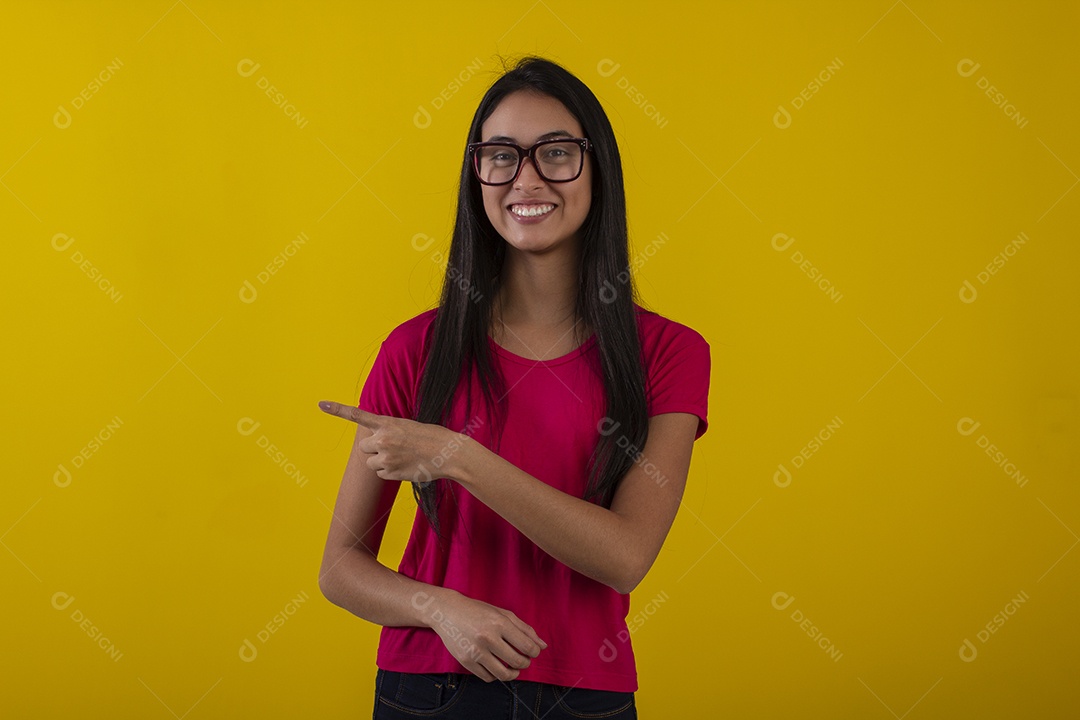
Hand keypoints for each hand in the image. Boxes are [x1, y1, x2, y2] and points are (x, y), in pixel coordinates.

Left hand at [317, 400, 460, 483]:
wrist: (447, 453)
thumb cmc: (431, 437)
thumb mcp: (408, 426)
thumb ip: (389, 432)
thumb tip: (376, 448)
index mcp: (387, 423)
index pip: (358, 415)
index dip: (338, 410)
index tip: (321, 404)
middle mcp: (383, 439)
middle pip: (363, 447)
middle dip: (374, 449)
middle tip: (393, 448)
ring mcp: (385, 457)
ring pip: (371, 463)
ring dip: (381, 462)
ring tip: (402, 458)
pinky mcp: (390, 472)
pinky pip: (380, 474)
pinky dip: (389, 472)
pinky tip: (405, 466)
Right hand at [423, 589, 547, 682]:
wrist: (447, 612)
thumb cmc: (478, 611)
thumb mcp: (503, 614)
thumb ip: (525, 629)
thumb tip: (543, 646)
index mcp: (500, 623)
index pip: (527, 646)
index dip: (534, 652)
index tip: (533, 651)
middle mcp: (487, 638)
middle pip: (517, 661)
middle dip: (525, 663)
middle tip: (524, 660)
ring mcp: (475, 651)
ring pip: (503, 674)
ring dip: (513, 674)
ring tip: (514, 668)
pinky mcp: (465, 661)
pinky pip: (488, 677)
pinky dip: (496, 675)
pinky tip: (497, 667)